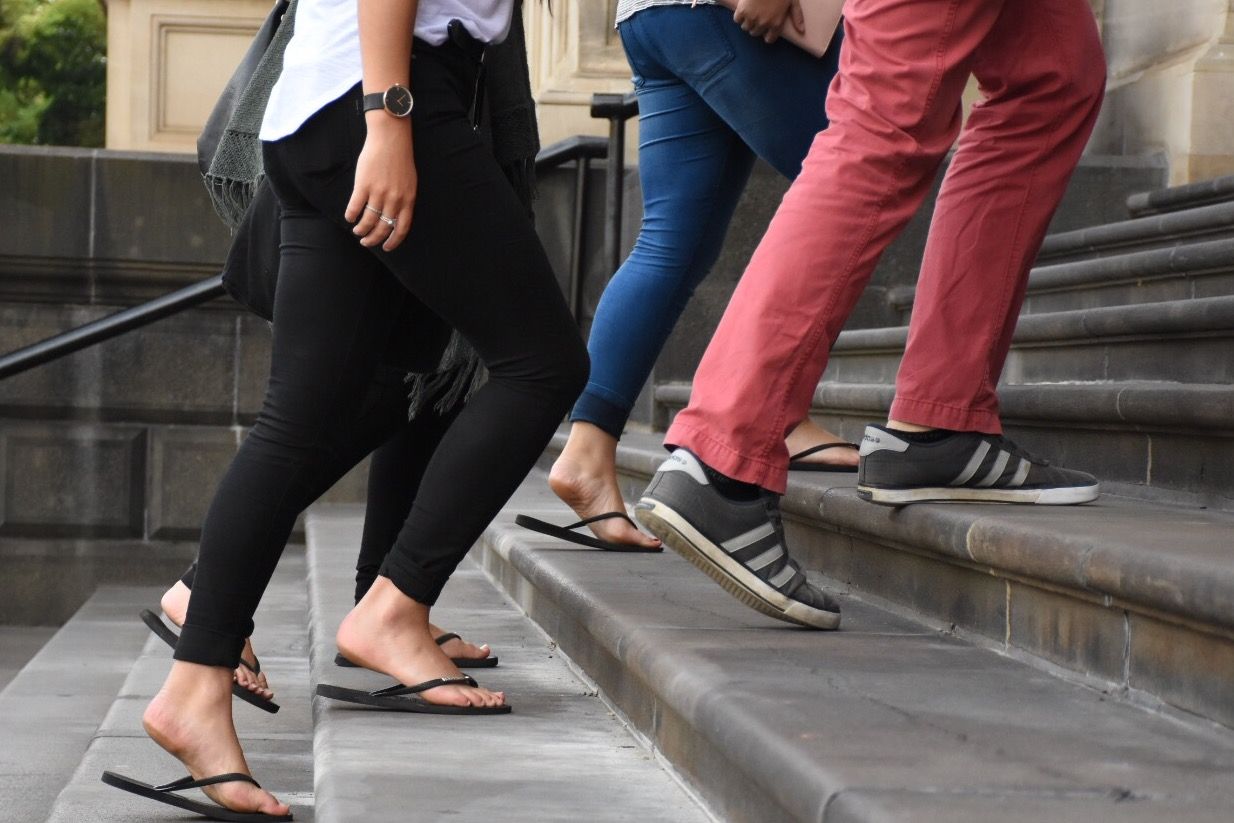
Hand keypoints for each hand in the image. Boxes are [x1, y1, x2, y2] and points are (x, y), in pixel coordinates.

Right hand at [345, 114, 415, 251]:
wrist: (390, 138)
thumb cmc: (400, 159)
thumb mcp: (410, 182)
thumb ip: (404, 200)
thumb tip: (396, 217)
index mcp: (408, 200)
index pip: (402, 228)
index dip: (393, 241)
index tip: (386, 247)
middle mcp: (394, 199)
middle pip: (383, 228)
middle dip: (373, 239)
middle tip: (366, 242)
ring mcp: (379, 193)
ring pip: (368, 221)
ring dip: (361, 230)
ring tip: (357, 231)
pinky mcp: (364, 185)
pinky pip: (355, 207)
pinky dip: (351, 216)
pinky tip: (349, 218)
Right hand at [732, 0, 804, 43]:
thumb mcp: (793, 1)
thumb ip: (797, 16)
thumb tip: (802, 31)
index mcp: (776, 23)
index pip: (769, 39)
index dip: (767, 34)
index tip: (766, 29)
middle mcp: (763, 23)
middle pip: (755, 33)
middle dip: (756, 27)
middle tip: (757, 18)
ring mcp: (752, 18)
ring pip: (745, 28)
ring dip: (747, 22)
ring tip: (750, 13)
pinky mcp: (742, 11)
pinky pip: (737, 20)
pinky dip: (739, 15)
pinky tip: (743, 9)